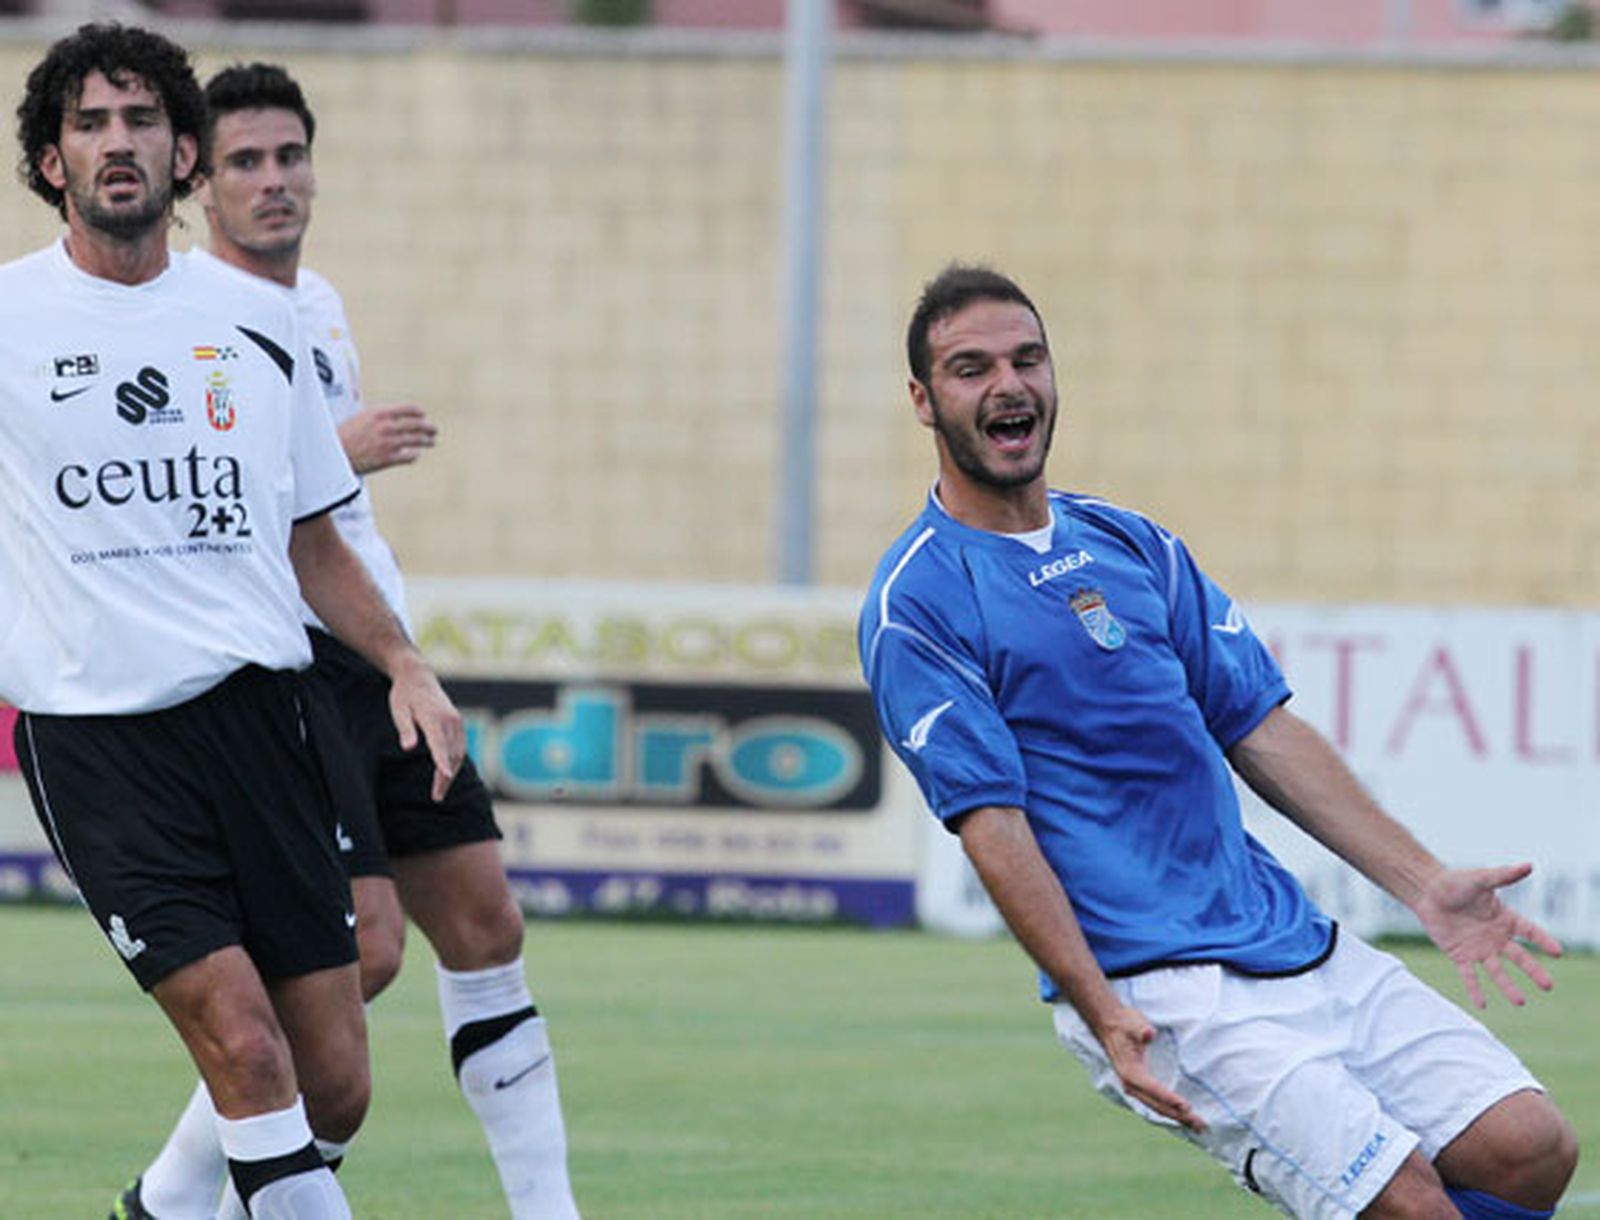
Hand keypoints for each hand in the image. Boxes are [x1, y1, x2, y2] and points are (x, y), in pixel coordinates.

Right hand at [339, 404, 437, 473]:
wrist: (333, 453)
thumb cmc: (342, 435)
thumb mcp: (360, 418)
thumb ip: (378, 417)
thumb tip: (391, 418)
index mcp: (379, 413)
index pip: (408, 409)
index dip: (418, 412)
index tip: (423, 415)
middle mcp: (386, 427)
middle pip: (416, 425)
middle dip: (428, 427)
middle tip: (434, 430)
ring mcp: (388, 443)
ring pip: (416, 440)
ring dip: (426, 441)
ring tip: (431, 442)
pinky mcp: (387, 459)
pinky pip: (408, 456)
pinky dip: (414, 455)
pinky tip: (416, 455)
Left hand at [387, 656, 464, 800]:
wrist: (418, 676)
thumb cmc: (404, 695)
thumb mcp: (399, 711)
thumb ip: (405, 729)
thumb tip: (408, 748)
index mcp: (434, 718)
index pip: (440, 744)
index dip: (442, 761)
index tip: (446, 776)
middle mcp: (450, 720)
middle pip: (451, 753)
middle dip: (445, 776)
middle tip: (436, 797)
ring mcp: (456, 722)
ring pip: (458, 752)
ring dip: (452, 772)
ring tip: (440, 792)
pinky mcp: (458, 723)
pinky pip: (460, 747)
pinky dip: (455, 762)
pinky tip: (447, 774)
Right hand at [1094, 1003, 1205, 1132]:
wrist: (1110, 1026)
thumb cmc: (1125, 1024)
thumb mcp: (1133, 1023)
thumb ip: (1141, 1029)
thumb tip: (1148, 1033)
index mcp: (1130, 1072)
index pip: (1152, 1088)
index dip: (1169, 1098)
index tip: (1187, 1106)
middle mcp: (1131, 1085)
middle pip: (1157, 1105)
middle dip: (1179, 1115)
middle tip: (1201, 1124)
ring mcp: (1135, 1088)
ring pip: (1158, 1108)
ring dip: (1177, 1118)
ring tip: (1198, 1127)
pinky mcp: (1140, 1088)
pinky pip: (1156, 1104)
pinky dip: (1170, 1112)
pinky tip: (1183, 1116)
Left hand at [1413, 863, 1560, 1008]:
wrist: (1427, 892)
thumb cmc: (1455, 883)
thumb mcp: (1480, 879)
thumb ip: (1503, 875)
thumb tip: (1528, 865)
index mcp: (1504, 919)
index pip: (1529, 932)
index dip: (1543, 941)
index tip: (1557, 952)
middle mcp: (1495, 937)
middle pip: (1519, 957)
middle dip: (1533, 971)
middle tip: (1548, 986)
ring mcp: (1479, 948)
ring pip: (1497, 971)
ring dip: (1508, 987)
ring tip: (1520, 1002)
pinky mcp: (1460, 955)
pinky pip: (1469, 975)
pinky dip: (1475, 989)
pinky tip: (1482, 1004)